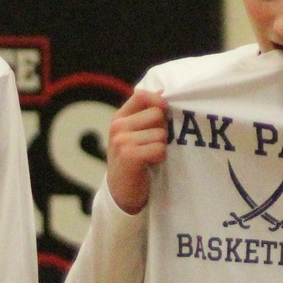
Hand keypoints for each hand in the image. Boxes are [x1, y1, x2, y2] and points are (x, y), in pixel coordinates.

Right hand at [105, 88, 167, 214]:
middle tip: (153, 144)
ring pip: (161, 134)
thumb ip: (146, 113)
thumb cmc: (134, 160)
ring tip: (150, 156)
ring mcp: (121, 141)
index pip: (142, 95)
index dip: (159, 102)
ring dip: (162, 147)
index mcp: (119, 117)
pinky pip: (159, 149)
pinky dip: (160, 158)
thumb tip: (163, 91)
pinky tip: (150, 164)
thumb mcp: (134, 134)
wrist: (120, 191)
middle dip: (163, 130)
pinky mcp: (129, 156)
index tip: (165, 115)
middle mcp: (117, 127)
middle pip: (157, 114)